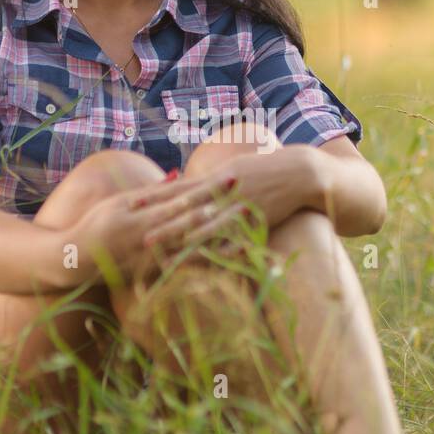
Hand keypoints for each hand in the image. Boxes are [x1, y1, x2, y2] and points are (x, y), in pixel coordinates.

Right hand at [63, 178, 244, 285]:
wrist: (73, 260)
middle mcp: (148, 236)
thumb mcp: (119, 203)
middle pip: (192, 222)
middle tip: (249, 199)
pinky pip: (185, 269)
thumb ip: (151, 192)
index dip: (208, 189)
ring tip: (245, 226)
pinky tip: (228, 257)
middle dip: (221, 211)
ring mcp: (151, 258)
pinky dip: (208, 262)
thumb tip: (179, 176)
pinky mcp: (152, 275)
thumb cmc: (96, 225)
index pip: (181, 199)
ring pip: (192, 247)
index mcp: (141, 215)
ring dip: (220, 236)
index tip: (232, 178)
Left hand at [128, 146, 323, 243]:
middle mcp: (224, 191)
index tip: (133, 205)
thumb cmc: (265, 171)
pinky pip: (235, 240)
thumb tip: (186, 183)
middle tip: (140, 238)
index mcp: (216, 177)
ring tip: (168, 256)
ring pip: (208, 227)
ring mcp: (240, 207)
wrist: (301, 172)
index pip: (179, 188)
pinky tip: (207, 263)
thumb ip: (210, 180)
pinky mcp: (256, 222)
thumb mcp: (234, 170)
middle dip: (164, 225)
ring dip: (186, 242)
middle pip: (188, 210)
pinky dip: (220, 251)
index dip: (156, 197)